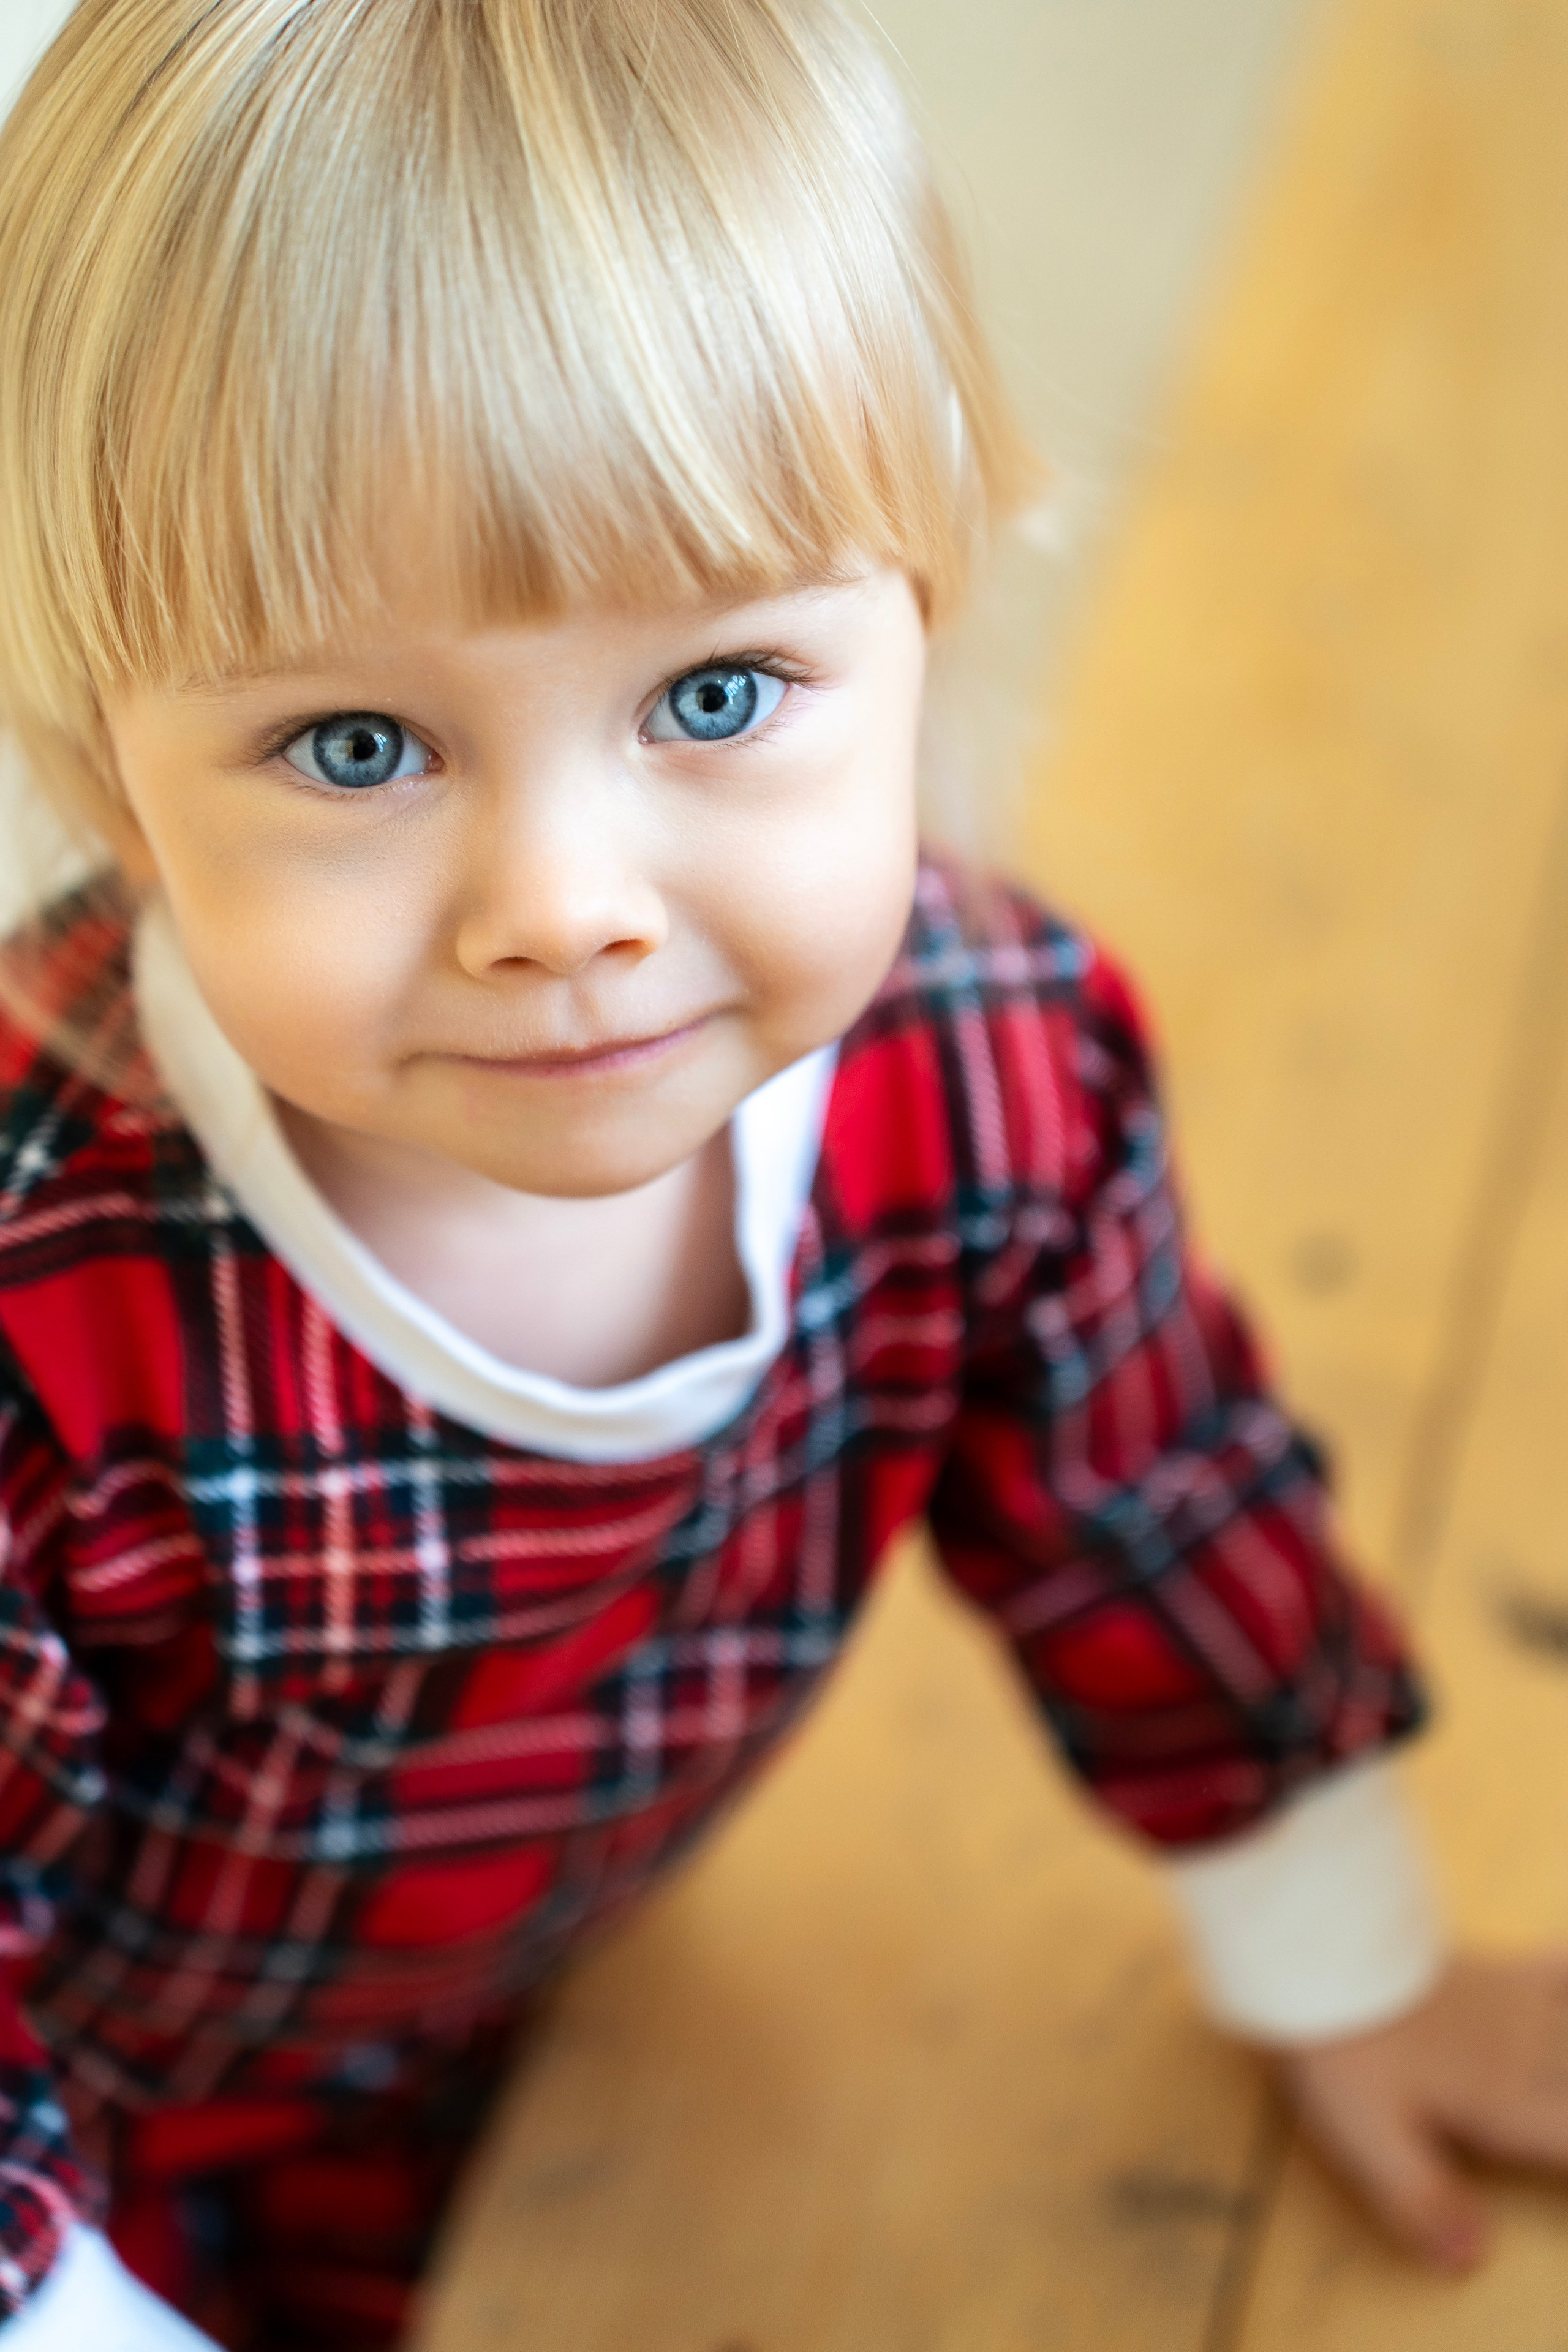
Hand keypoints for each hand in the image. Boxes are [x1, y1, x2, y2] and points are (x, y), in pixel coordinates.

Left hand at [1274, 1952, 1567, 2270]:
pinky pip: (1560, 1970)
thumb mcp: (1369, 2138)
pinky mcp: (1498, 1970)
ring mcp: (1518, 2007)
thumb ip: (1422, 2199)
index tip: (1564, 2160)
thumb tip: (1473, 2260)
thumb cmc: (1345, 2050)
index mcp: (1505, 2104)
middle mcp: (1529, 2057)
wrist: (1320, 1952)